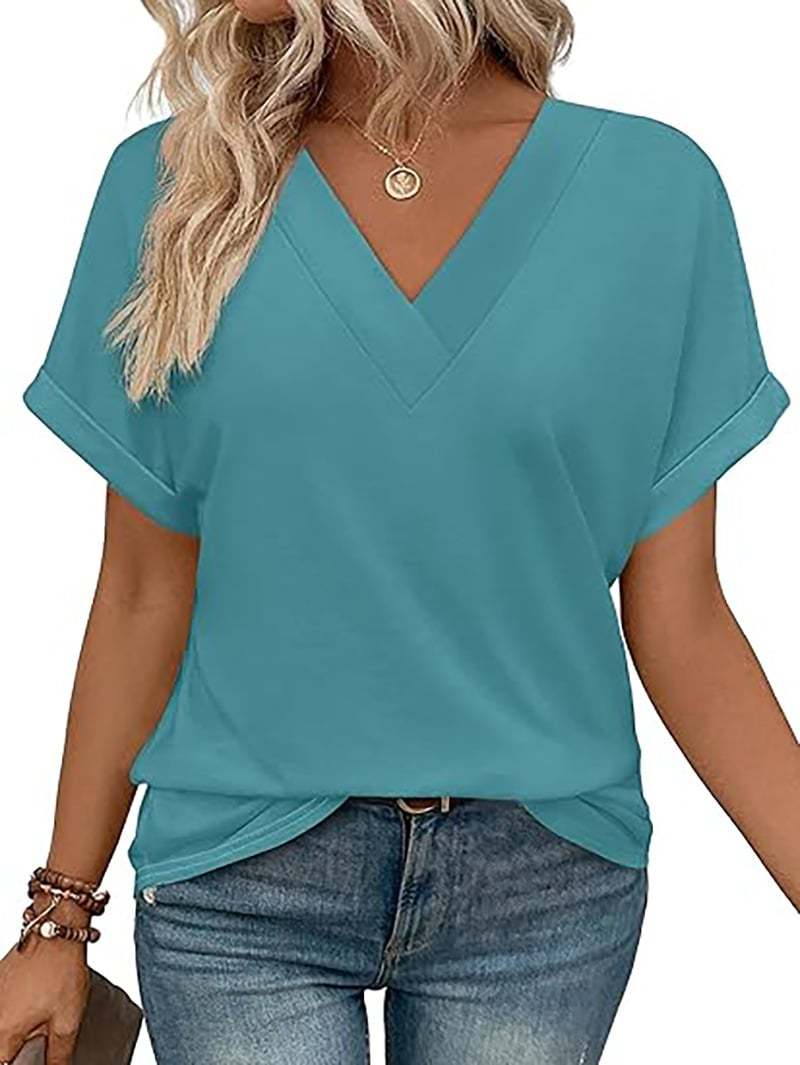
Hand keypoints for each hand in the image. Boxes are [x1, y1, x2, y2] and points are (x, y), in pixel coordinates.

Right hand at [0, 918, 89, 1064]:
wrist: (55, 929)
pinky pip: (1, 1009)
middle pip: (0, 1048)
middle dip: (13, 1051)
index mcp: (4, 1033)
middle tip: (33, 1043)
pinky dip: (10, 1017)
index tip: (29, 1059)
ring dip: (10, 1036)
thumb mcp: (67, 1019)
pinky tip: (29, 1008)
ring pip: (0, 1031)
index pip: (3, 1064)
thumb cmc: (61, 969)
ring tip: (34, 1025)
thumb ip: (58, 1054)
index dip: (17, 1064)